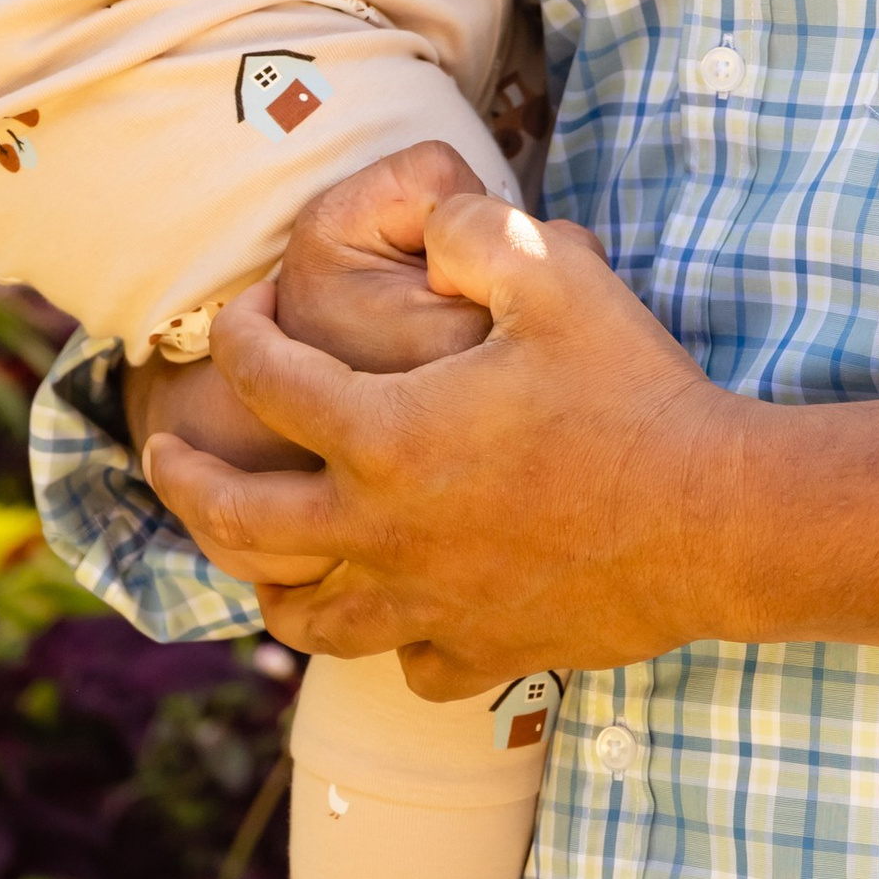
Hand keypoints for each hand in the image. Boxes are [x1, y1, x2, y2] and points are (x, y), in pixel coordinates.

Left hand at [140, 184, 745, 694]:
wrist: (715, 520)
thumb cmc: (634, 391)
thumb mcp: (556, 273)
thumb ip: (472, 230)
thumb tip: (429, 215)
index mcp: (385, 433)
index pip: (265, 382)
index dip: (239, 335)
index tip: (243, 312)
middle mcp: (383, 530)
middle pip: (239, 521)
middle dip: (186, 481)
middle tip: (163, 455)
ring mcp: (428, 602)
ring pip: (306, 615)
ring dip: (265, 580)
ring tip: (253, 557)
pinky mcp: (483, 650)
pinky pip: (407, 662)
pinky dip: (389, 638)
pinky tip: (397, 614)